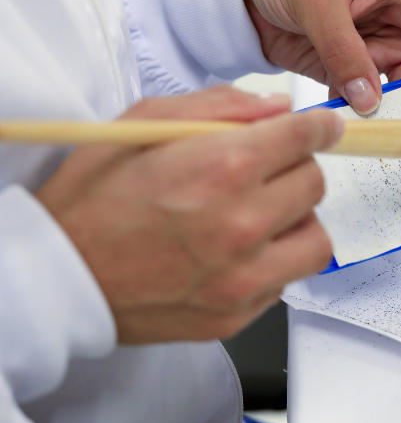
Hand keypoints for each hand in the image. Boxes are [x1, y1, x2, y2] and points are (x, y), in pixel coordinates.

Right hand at [35, 86, 341, 342]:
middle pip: (314, 184)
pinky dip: (272, 261)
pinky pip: (285, 279)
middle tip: (263, 172)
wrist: (58, 275)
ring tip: (257, 216)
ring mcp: (242, 277)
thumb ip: (222, 107)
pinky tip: (235, 252)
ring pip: (315, 238)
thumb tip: (279, 108)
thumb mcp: (146, 123)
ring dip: (295, 221)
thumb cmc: (92, 197)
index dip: (318, 127)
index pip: (306, 138)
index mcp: (223, 168)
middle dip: (294, 169)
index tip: (321, 128)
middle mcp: (242, 225)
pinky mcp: (237, 315)